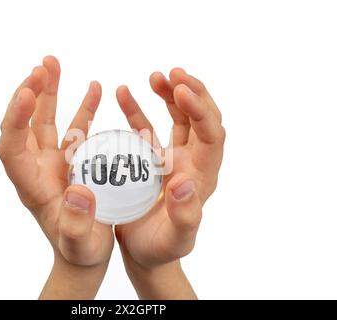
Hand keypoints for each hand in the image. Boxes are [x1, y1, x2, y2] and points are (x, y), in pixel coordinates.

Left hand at [0, 56, 113, 298]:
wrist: (86, 253)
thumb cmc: (80, 251)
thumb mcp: (80, 243)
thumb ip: (77, 223)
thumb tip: (79, 191)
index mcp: (32, 186)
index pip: (11, 147)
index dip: (14, 119)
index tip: (27, 92)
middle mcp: (38, 169)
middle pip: (24, 125)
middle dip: (29, 94)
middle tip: (43, 66)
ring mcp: (54, 163)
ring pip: (45, 121)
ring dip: (48, 92)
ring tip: (53, 64)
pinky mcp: (72, 161)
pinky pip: (74, 129)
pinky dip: (82, 107)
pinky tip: (94, 88)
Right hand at [115, 68, 224, 298]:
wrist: (144, 252)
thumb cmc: (160, 249)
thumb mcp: (175, 239)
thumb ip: (185, 215)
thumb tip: (187, 182)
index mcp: (202, 177)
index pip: (212, 135)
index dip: (201, 109)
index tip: (181, 88)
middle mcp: (192, 163)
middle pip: (201, 119)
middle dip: (191, 93)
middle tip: (173, 73)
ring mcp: (173, 159)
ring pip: (179, 119)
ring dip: (170, 95)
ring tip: (155, 76)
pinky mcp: (153, 160)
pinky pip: (149, 129)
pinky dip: (138, 109)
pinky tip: (124, 93)